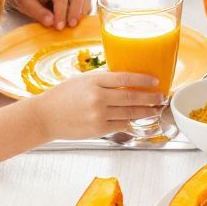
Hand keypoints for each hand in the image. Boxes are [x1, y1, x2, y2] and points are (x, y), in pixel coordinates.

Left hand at [10, 0, 89, 30]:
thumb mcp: (27, 4)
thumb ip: (39, 13)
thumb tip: (51, 22)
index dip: (61, 15)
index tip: (59, 27)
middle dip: (74, 14)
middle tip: (69, 27)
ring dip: (81, 13)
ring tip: (73, 24)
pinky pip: (87, 2)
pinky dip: (84, 12)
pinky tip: (76, 20)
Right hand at [38, 66, 164, 140]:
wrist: (45, 116)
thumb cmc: (63, 95)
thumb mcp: (82, 80)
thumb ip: (103, 79)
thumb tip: (127, 76)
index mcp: (94, 81)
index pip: (125, 77)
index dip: (143, 79)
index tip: (155, 81)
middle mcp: (98, 97)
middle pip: (131, 97)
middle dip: (150, 98)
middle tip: (161, 97)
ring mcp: (98, 114)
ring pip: (129, 113)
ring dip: (145, 111)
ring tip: (154, 109)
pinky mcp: (98, 129)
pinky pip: (121, 124)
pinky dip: (130, 121)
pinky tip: (136, 118)